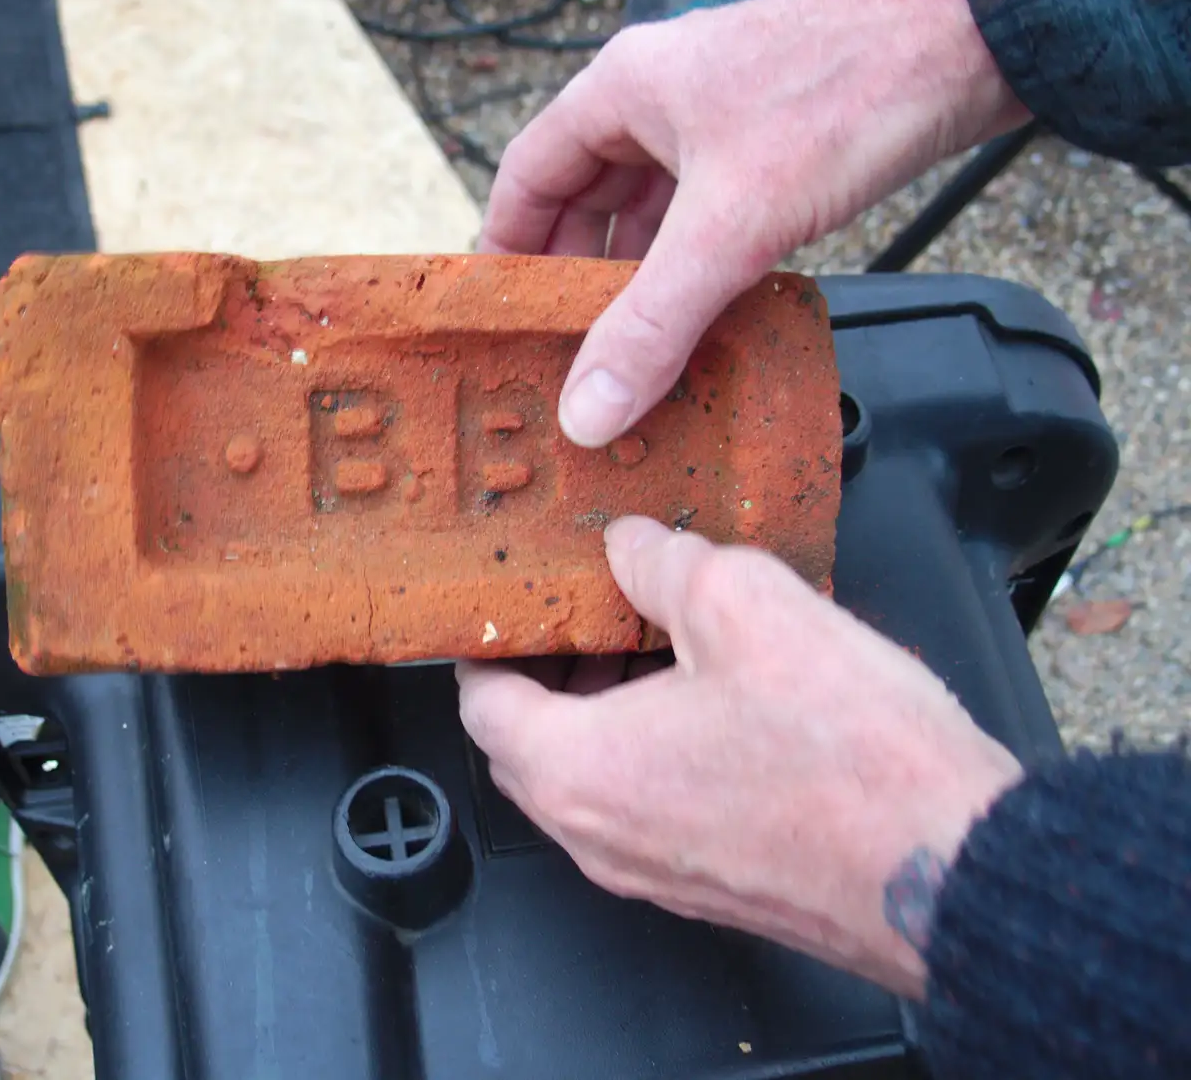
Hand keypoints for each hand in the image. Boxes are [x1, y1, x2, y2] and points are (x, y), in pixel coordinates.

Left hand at [456, 516, 1022, 999]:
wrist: (950, 872)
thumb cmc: (855, 763)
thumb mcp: (747, 607)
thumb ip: (664, 563)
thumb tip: (630, 546)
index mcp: (579, 770)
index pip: (481, 703)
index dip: (487, 643)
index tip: (509, 607)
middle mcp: (599, 837)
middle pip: (526, 746)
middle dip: (547, 673)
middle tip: (587, 614)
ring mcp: (652, 872)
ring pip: (588, 780)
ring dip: (601, 711)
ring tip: (658, 645)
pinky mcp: (708, 886)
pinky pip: (643, 808)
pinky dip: (648, 751)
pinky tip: (712, 701)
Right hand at [479, 0, 1030, 446]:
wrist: (975, 40)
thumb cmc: (848, 87)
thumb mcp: (731, 224)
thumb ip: (655, 322)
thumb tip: (589, 407)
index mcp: (621, 91)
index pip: (527, 176)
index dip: (504, 249)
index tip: (495, 316)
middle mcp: (660, 101)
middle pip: (586, 202)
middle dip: (575, 279)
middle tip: (562, 355)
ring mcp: (719, 124)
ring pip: (651, 214)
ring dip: (639, 281)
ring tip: (626, 355)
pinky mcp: (772, 150)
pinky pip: (707, 221)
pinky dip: (695, 270)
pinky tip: (701, 322)